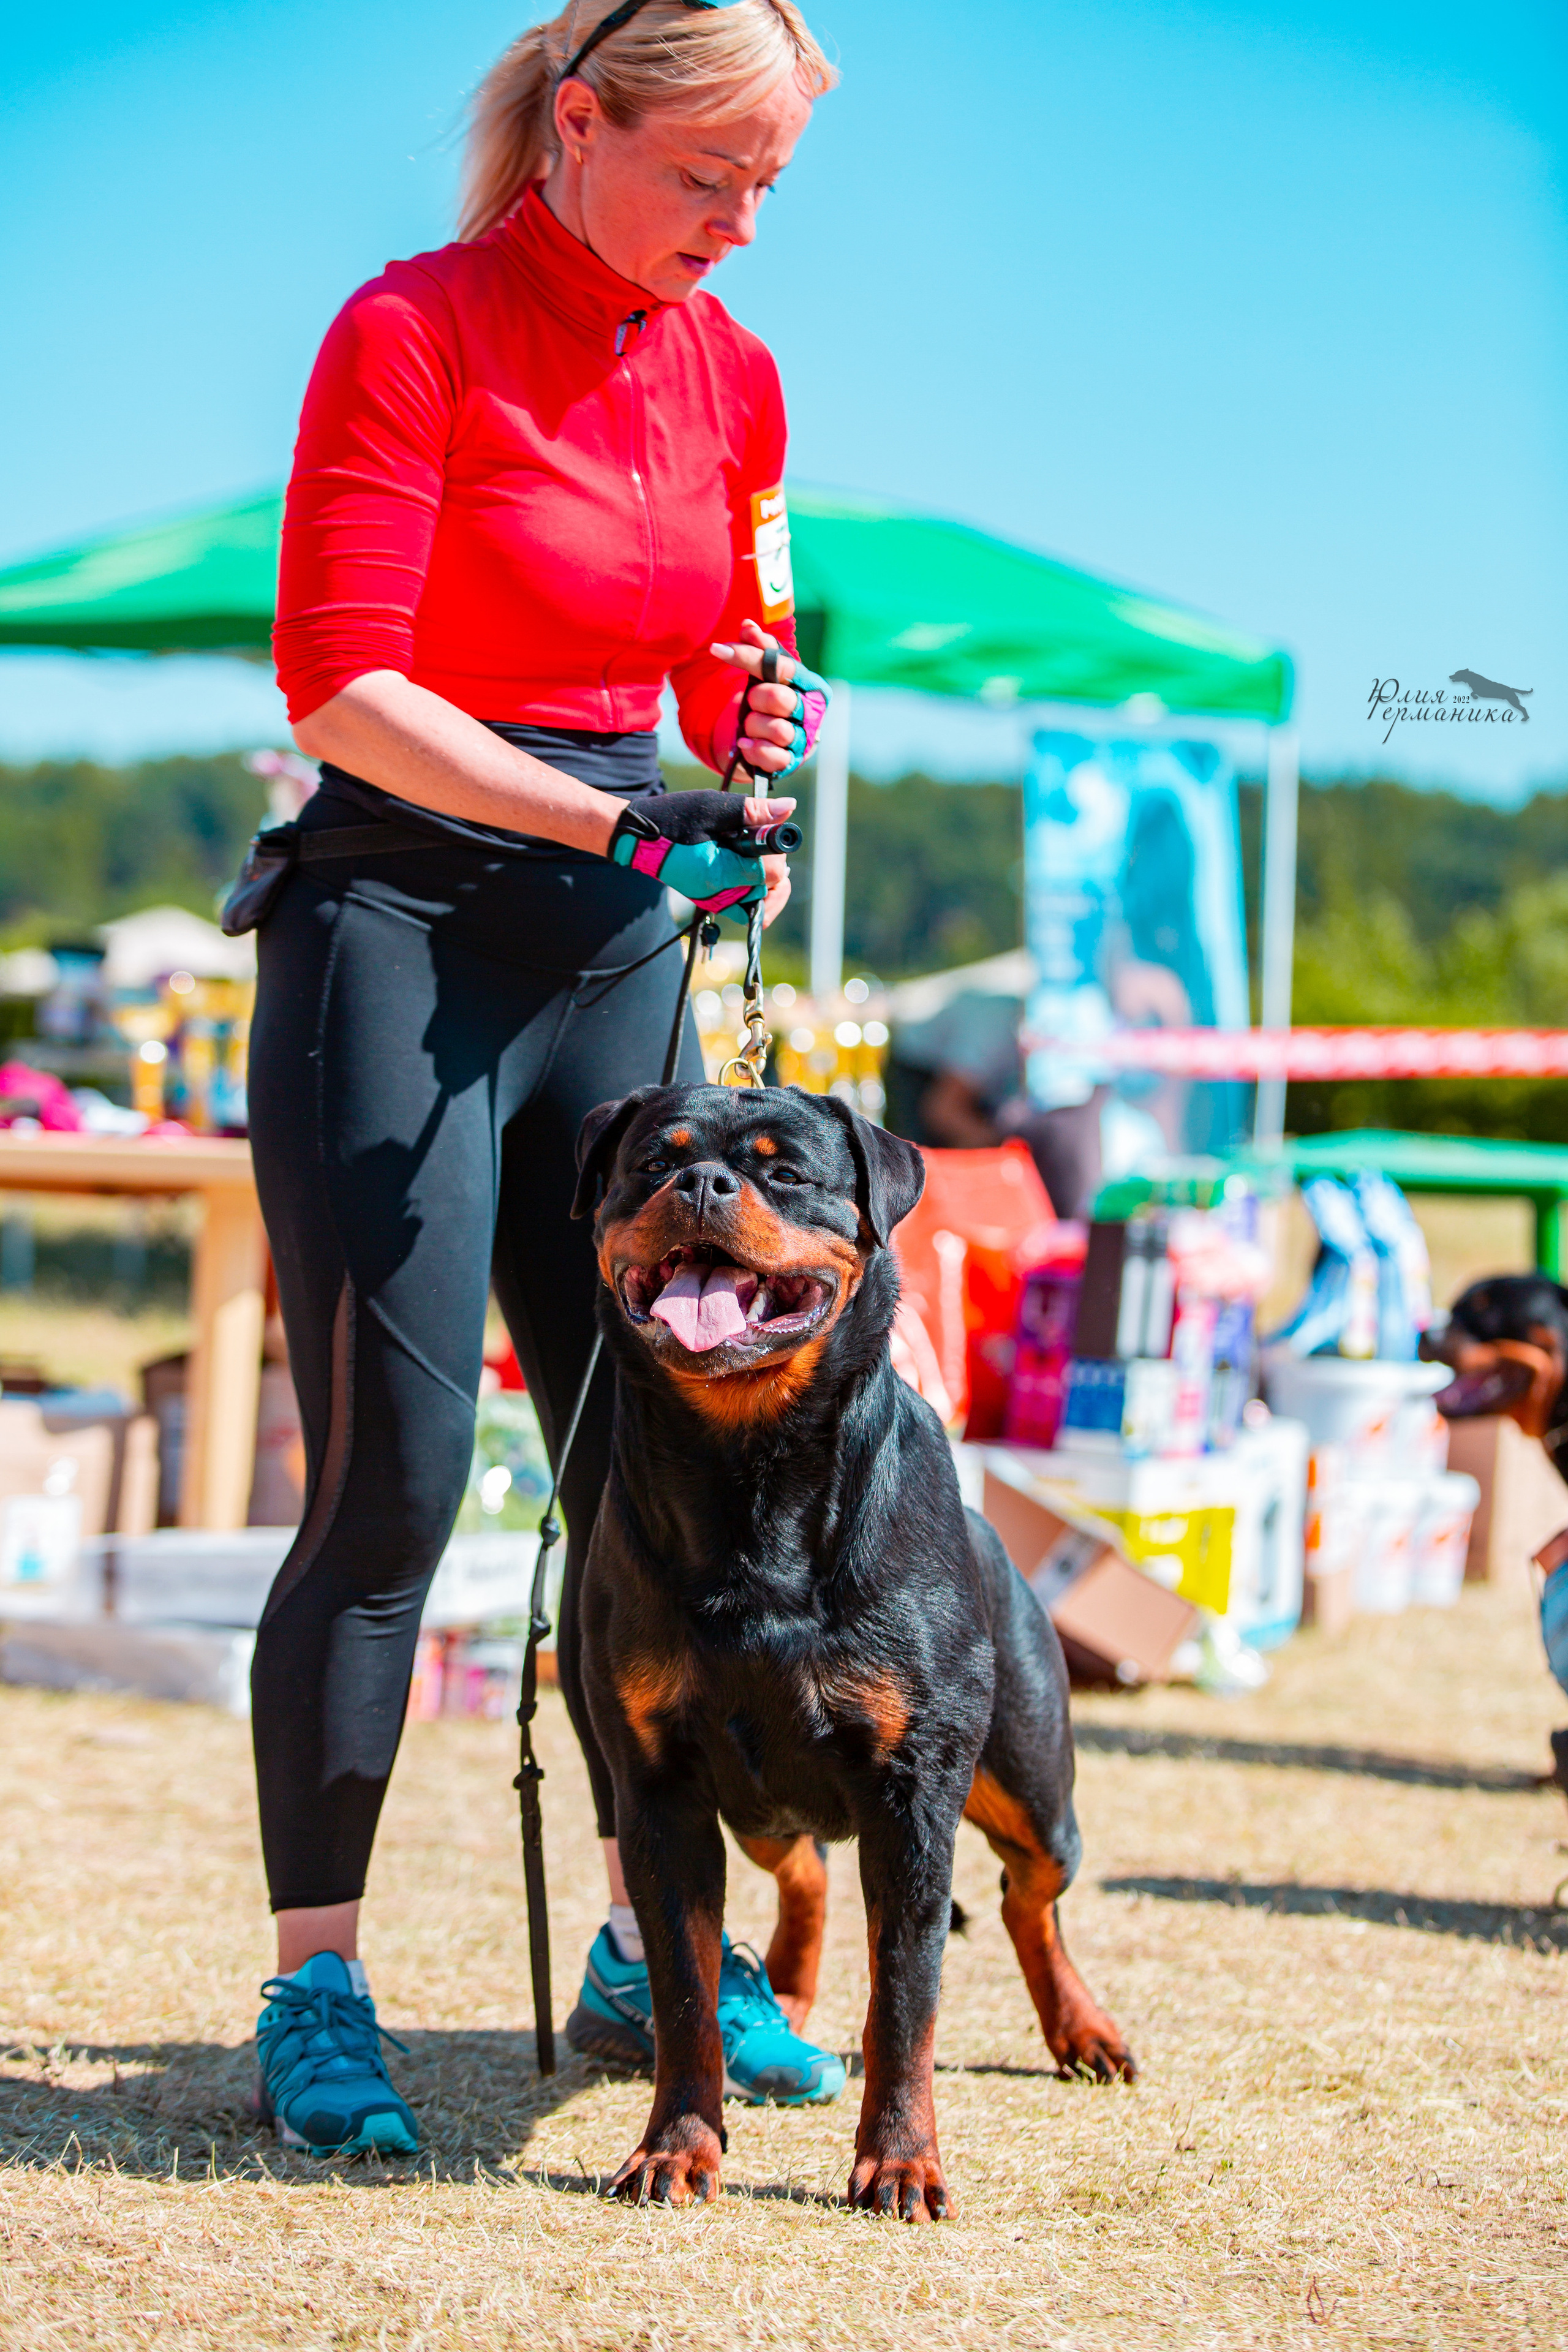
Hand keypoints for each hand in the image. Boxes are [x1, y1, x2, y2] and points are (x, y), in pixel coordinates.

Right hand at [607, 785, 795, 927]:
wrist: (638, 838)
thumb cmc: (670, 819)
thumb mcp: (713, 808)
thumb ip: (753, 811)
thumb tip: (788, 809)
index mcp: (718, 873)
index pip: (769, 874)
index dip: (777, 851)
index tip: (767, 832)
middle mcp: (718, 895)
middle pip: (768, 890)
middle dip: (774, 866)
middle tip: (762, 842)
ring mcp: (714, 902)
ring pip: (759, 904)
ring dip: (766, 881)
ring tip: (756, 855)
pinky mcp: (711, 901)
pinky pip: (743, 908)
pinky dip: (753, 892)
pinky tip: (748, 869)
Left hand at [711, 620, 829, 784]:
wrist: (768, 738)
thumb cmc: (769, 698)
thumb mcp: (765, 672)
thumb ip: (759, 648)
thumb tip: (748, 625)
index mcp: (810, 684)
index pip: (781, 665)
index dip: (748, 656)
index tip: (717, 649)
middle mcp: (813, 712)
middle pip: (779, 699)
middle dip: (756, 698)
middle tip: (751, 700)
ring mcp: (804, 739)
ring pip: (777, 730)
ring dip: (753, 725)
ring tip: (749, 725)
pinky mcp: (791, 762)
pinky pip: (774, 757)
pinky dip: (755, 749)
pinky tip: (745, 743)